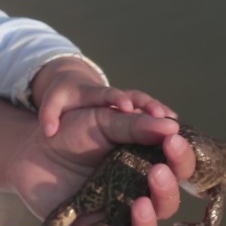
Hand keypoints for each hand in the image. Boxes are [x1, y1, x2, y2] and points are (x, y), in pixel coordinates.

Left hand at [7, 103, 194, 225]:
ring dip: (148, 222)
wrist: (32, 148)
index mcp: (149, 167)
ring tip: (140, 203)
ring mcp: (117, 218)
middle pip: (167, 205)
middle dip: (167, 190)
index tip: (173, 141)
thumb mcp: (104, 120)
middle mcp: (139, 195)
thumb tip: (172, 126)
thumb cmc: (74, 131)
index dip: (182, 158)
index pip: (178, 169)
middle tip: (158, 171)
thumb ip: (135, 125)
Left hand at [30, 57, 176, 135]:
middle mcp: (115, 98)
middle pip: (134, 98)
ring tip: (172, 121)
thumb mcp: (54, 106)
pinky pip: (151, 120)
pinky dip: (163, 123)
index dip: (117, 100)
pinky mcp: (134, 117)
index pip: (107, 95)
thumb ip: (51, 115)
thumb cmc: (66, 100)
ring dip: (158, 114)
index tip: (125, 108)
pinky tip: (176, 133)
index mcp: (94, 94)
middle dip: (146, 105)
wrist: (76, 92)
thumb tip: (49, 131)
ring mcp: (127, 106)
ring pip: (146, 107)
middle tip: (159, 115)